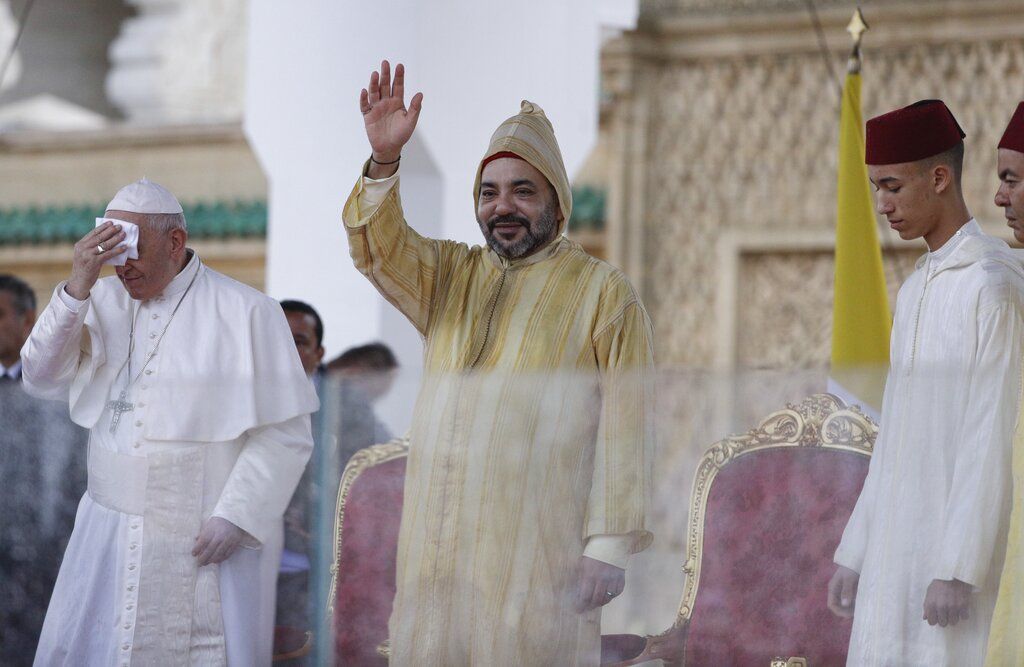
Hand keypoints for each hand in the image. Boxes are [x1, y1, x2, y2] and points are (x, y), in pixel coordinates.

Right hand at [66, 222, 126, 298]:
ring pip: (104, 244)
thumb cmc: (84, 268)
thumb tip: (105, 239)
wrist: (78, 282)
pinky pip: (108, 254)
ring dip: (116, 239)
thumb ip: (91, 247)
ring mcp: (88, 255)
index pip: (92, 233)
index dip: (102, 227)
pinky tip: (124, 247)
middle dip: (110, 231)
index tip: (110, 222)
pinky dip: (117, 250)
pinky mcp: (94, 262)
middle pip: (99, 237)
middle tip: (120, 226)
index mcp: (79, 245)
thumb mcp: (84, 255)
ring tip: (124, 234)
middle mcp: (82, 248)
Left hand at [192, 517, 247, 565]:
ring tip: (207, 563)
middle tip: (199, 563)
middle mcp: (220, 535)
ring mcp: (228, 540)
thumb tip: (195, 540)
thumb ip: (202, 533)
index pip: (202, 542)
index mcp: (212, 530)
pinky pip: (228, 554)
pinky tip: (217, 560)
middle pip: (209, 550)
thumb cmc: (219, 520)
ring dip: (211, 560)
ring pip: (218, 554)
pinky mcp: (235, 543)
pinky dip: (221, 558)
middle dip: (203, 558)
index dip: (197, 549)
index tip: (193, 554)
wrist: (235, 516)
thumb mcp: (209, 524)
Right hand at [359, 59, 422, 177]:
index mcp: (397, 102)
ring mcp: (376, 107)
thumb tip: (420, 94)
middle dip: (385, 74)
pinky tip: (364, 91)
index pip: (398, 86)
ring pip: (374, 92)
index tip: (400, 66)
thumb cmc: (401, 135)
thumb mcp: (410, 121)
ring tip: (375, 74)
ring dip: (374, 83)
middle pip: (385, 85)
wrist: (389, 148)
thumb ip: (415, 108)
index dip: (399, 76)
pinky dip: (364, 98)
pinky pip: (364, 105)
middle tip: (385, 63)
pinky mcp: (368, 115)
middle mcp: (386, 102)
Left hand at [574, 556, 624, 612]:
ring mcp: (613, 580)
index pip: (585, 596)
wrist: (610, 543)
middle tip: (586, 609)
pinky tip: (607, 596)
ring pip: (607, 599)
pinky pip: (616, 593)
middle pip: (596, 600)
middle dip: (590, 606)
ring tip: (596, 603)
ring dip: (600, 603)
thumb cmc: (592, 553)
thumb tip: (574, 592)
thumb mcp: (582, 563)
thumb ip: (578, 577)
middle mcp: (602, 579)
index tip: (578, 610)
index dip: (581, 606)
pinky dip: (611, 596)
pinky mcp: (621, 579)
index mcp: (589, 574)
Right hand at [827, 565, 858, 617]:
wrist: (857, 558)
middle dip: (846, 612)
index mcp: (833, 588)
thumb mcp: (849, 579)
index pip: (832, 605)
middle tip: (858, 613)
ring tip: (861, 609)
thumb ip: (846, 591)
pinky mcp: (850, 590)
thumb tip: (845, 604)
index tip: (850, 615)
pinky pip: (851, 601)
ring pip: (845, 605)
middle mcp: (837, 591)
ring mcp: (843, 591)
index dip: (839, 611)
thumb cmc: (851, 567)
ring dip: (852, 609)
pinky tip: (863, 604)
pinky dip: (856, 604)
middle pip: (838, 606)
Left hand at [923, 578, 970, 626]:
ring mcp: (953, 607)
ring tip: (953, 609)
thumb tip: (925, 618)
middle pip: (943, 624)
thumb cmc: (940, 583)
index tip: (937, 617)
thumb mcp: (929, 592)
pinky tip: (961, 607)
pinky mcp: (964, 605)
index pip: (932, 622)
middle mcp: (941, 607)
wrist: (954, 574)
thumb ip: (927, 606)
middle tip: (946, 613)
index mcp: (931, 604)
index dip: (935, 620)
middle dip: (944, 619)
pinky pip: (964, 617)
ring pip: (954, 622)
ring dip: (954, 617)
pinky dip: (963, 613)